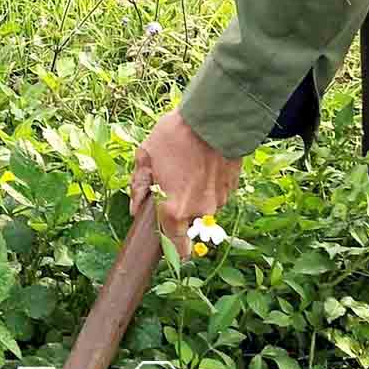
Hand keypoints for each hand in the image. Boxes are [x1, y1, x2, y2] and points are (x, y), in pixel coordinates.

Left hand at [129, 107, 243, 259]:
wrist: (214, 119)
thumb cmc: (175, 136)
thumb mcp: (146, 156)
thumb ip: (139, 187)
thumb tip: (136, 209)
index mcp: (175, 209)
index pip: (177, 250)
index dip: (170, 249)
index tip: (163, 240)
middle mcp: (199, 212)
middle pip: (189, 226)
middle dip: (180, 214)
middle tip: (171, 189)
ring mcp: (219, 201)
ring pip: (203, 209)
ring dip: (195, 198)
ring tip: (187, 170)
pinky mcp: (232, 189)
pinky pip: (216, 195)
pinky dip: (209, 187)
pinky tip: (201, 165)